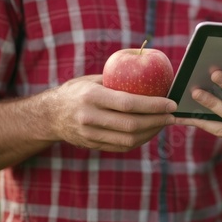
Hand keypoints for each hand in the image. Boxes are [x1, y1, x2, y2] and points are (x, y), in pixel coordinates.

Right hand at [47, 75, 176, 151]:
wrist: (49, 115)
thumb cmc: (77, 91)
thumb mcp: (92, 80)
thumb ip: (117, 80)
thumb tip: (151, 75)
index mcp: (92, 97)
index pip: (129, 104)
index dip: (153, 105)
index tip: (171, 104)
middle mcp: (90, 117)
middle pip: (132, 125)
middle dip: (157, 121)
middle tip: (172, 116)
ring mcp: (90, 135)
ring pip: (129, 139)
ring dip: (152, 133)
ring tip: (164, 123)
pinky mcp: (93, 145)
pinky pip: (122, 146)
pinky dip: (140, 140)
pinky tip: (151, 131)